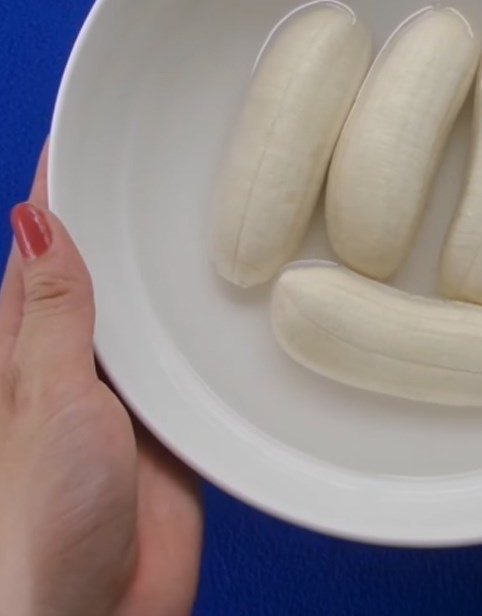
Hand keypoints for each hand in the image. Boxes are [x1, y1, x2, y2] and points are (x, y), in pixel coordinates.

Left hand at [0, 145, 202, 615]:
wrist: (96, 612)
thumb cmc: (40, 519)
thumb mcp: (44, 399)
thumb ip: (54, 314)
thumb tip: (39, 222)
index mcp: (29, 341)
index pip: (46, 242)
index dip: (64, 187)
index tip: (90, 130)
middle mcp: (79, 354)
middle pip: (107, 266)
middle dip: (130, 216)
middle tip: (172, 159)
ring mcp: (130, 384)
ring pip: (155, 306)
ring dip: (175, 266)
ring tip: (217, 209)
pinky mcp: (173, 415)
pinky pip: (190, 354)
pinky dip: (206, 324)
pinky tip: (237, 295)